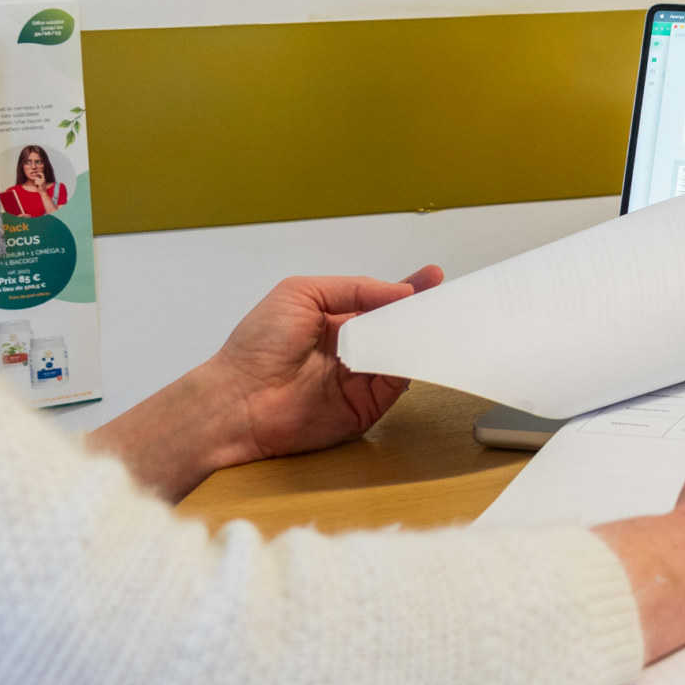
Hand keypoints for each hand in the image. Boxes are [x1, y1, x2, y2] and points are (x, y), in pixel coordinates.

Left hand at [90, 266, 441, 500]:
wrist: (239, 400)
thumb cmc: (257, 345)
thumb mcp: (300, 293)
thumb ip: (352, 288)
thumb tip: (397, 291)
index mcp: (335, 318)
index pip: (379, 300)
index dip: (407, 289)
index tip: (433, 277)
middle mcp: (351, 348)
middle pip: (397, 327)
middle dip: (421, 312)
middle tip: (445, 299)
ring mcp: (360, 378)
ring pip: (402, 353)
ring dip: (420, 337)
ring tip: (438, 318)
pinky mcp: (366, 407)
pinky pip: (397, 384)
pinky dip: (412, 367)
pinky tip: (419, 349)